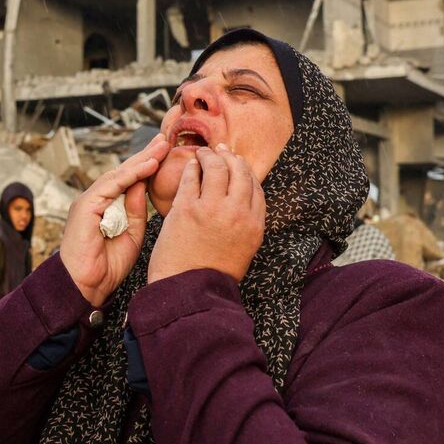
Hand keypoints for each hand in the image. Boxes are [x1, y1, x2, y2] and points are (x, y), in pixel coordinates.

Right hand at [59, 132, 169, 306]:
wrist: (85, 285)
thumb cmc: (106, 266)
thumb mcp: (131, 234)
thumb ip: (137, 210)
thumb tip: (145, 186)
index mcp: (107, 207)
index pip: (129, 181)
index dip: (147, 166)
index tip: (166, 154)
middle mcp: (96, 200)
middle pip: (124, 172)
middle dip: (146, 155)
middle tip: (165, 139)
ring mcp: (89, 201)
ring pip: (119, 175)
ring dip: (141, 160)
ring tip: (161, 147)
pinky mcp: (86, 205)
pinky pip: (112, 185)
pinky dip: (131, 174)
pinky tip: (149, 164)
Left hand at [148, 144, 265, 283]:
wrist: (188, 292)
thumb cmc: (210, 275)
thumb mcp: (242, 251)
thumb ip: (245, 227)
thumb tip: (241, 206)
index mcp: (254, 226)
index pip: (256, 188)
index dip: (246, 173)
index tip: (238, 166)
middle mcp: (238, 214)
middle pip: (240, 172)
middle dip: (231, 157)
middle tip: (221, 151)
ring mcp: (212, 209)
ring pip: (217, 168)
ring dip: (210, 156)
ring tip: (203, 153)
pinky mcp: (187, 209)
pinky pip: (191, 177)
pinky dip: (191, 167)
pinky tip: (189, 165)